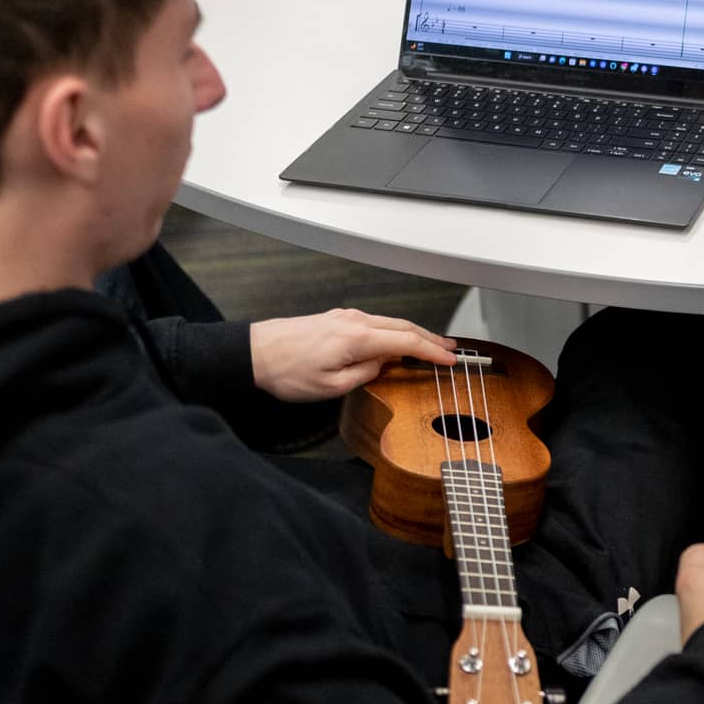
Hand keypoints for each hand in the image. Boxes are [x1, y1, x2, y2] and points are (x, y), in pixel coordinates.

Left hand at [249, 309, 455, 401]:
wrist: (253, 352)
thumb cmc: (286, 371)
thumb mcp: (330, 387)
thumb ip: (364, 375)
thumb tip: (381, 365)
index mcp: (358, 338)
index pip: (408, 342)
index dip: (433, 352)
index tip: (450, 360)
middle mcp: (356, 321)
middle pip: (404, 326)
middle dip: (431, 337)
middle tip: (450, 348)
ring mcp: (346, 316)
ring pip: (390, 322)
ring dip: (412, 333)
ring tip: (428, 344)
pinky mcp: (336, 318)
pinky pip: (374, 322)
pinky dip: (392, 330)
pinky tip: (393, 340)